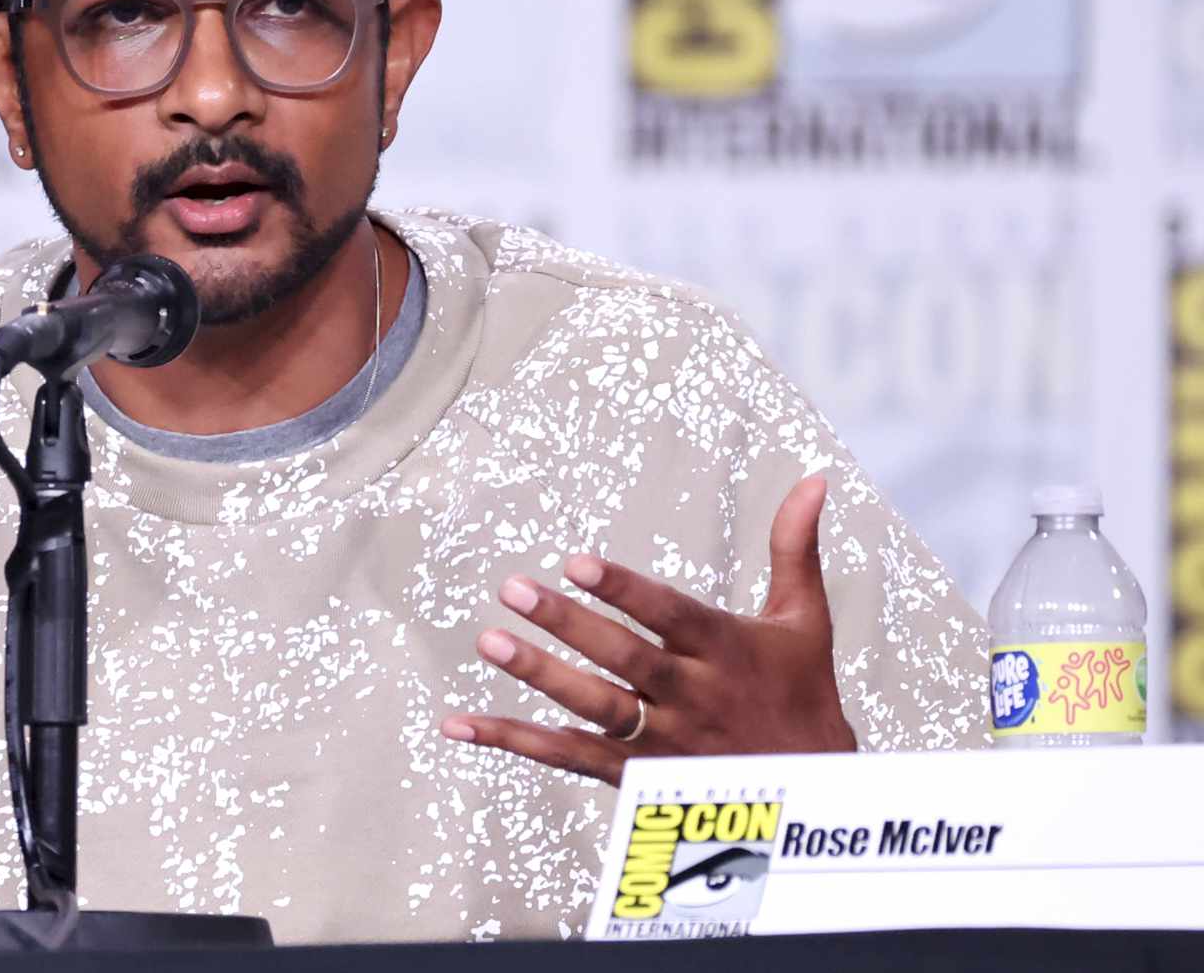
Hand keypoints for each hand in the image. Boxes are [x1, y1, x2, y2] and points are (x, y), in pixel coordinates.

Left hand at [440, 475, 856, 784]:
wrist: (816, 797)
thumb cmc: (803, 692)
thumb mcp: (805, 620)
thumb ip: (792, 548)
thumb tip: (813, 479)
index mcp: (727, 650)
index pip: (670, 616)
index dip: (625, 590)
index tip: (577, 562)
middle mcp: (694, 697)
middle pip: (624, 660)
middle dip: (569, 625)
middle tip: (514, 589)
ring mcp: (663, 742)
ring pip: (594, 710)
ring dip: (540, 677)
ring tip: (489, 641)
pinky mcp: (637, 778)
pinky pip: (568, 759)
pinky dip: (513, 742)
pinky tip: (459, 723)